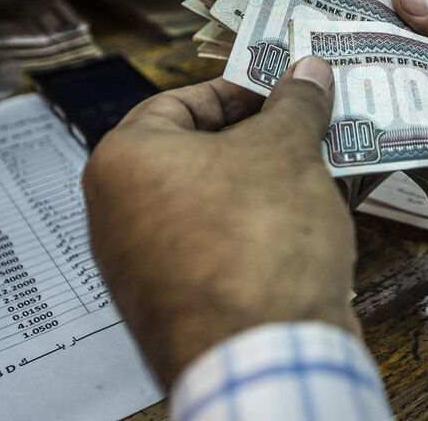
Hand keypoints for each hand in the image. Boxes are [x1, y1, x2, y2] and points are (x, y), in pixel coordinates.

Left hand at [82, 57, 359, 387]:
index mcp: (122, 163)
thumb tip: (308, 72)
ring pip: (205, 206)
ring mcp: (140, 269)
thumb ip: (296, 104)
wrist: (263, 355)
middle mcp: (115, 216)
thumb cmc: (256, 242)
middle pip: (191, 155)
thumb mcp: (287, 151)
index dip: (238, 91)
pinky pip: (212, 252)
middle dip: (254, 142)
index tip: (282, 92)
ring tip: (312, 178)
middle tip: (304, 132)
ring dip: (258, 189)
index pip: (178, 101)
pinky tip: (299, 232)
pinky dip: (252, 236)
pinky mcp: (172, 309)